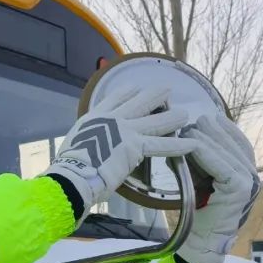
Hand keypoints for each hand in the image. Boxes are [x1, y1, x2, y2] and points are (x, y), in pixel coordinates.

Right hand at [45, 87, 196, 224]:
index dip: (127, 92)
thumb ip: (87, 140)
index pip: (115, 98)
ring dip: (172, 116)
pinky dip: (179, 144)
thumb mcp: (74, 143)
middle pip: (139, 102)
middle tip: (166, 91)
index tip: (136, 88)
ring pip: (155, 121)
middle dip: (154, 96)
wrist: (73, 173)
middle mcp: (112, 118)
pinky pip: (162, 144)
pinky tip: (193, 143)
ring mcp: (126, 130)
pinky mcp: (136, 146)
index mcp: (95, 117)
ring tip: (185, 114)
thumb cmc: (69, 165)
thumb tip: (90, 149)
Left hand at [176, 114, 259, 262]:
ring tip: (188, 129)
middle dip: (213, 130)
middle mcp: (252, 177)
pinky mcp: (240, 190)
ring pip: (227, 153)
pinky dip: (205, 153)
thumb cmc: (197, 214)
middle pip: (234, 144)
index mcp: (246, 174)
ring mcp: (249, 183)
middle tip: (193, 120)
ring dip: (207, 138)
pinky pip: (221, 166)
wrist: (200, 245)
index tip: (206, 117)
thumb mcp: (200, 180)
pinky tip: (191, 144)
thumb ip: (201, 160)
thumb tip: (187, 133)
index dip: (224, 128)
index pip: (238, 143)